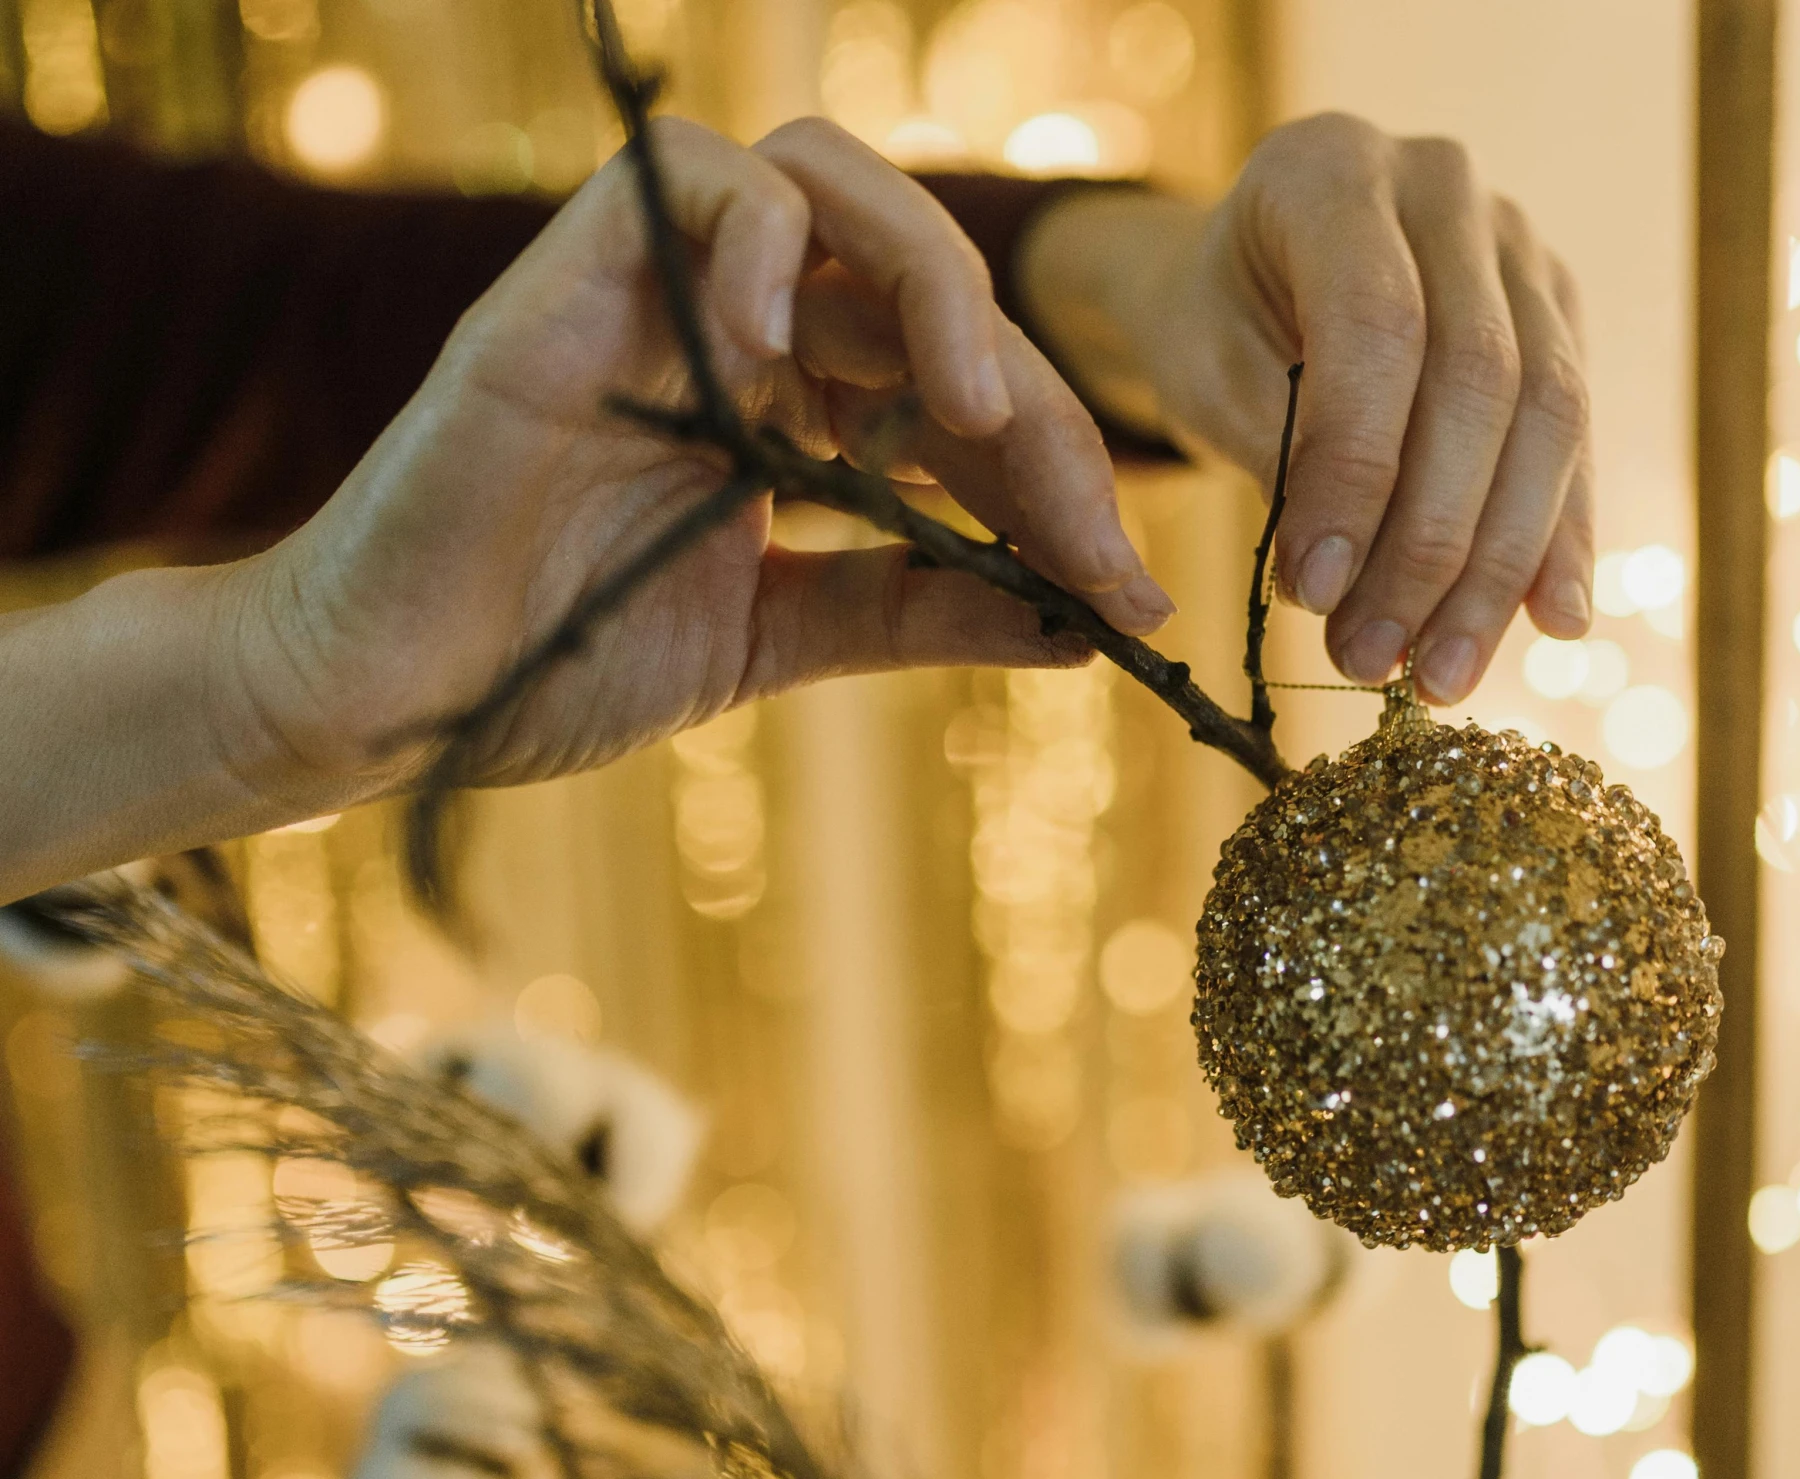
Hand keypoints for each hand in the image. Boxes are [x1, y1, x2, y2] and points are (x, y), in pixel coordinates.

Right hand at [214, 116, 1172, 805]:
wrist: (393, 695)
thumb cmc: (561, 654)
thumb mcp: (779, 639)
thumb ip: (917, 611)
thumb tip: (1082, 630)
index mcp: (801, 408)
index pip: (966, 395)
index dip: (1062, 480)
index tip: (1128, 598)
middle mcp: (749, 331)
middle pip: (935, 289)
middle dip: (1037, 409)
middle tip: (1088, 536)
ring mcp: (666, 294)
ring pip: (835, 183)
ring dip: (935, 285)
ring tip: (971, 418)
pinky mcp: (576, 276)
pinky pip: (697, 184)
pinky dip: (768, 248)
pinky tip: (792, 368)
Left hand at [1021, 114, 1592, 704]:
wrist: (1256, 278)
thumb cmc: (1218, 324)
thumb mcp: (1207, 370)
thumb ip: (1283, 452)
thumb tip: (1348, 589)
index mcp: (1335, 168)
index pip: (1379, 326)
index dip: (1357, 470)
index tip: (1311, 593)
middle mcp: (1447, 187)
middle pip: (1482, 378)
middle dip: (1429, 543)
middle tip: (1375, 659)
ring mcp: (1520, 248)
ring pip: (1549, 415)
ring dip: (1497, 566)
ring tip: (1442, 674)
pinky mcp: (1561, 316)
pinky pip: (1578, 439)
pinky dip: (1559, 540)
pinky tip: (1550, 623)